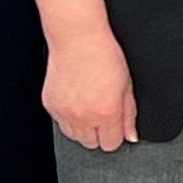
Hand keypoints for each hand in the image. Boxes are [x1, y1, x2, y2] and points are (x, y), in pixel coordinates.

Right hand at [42, 30, 137, 152]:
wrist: (77, 38)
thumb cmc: (104, 55)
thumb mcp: (127, 84)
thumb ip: (129, 114)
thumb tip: (131, 136)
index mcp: (107, 112)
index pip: (111, 144)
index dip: (115, 134)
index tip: (115, 125)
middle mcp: (84, 116)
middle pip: (92, 144)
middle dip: (99, 132)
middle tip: (102, 111)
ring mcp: (65, 112)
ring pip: (75, 137)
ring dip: (83, 127)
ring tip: (88, 104)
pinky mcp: (51, 106)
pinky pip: (60, 123)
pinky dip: (68, 116)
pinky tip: (76, 98)